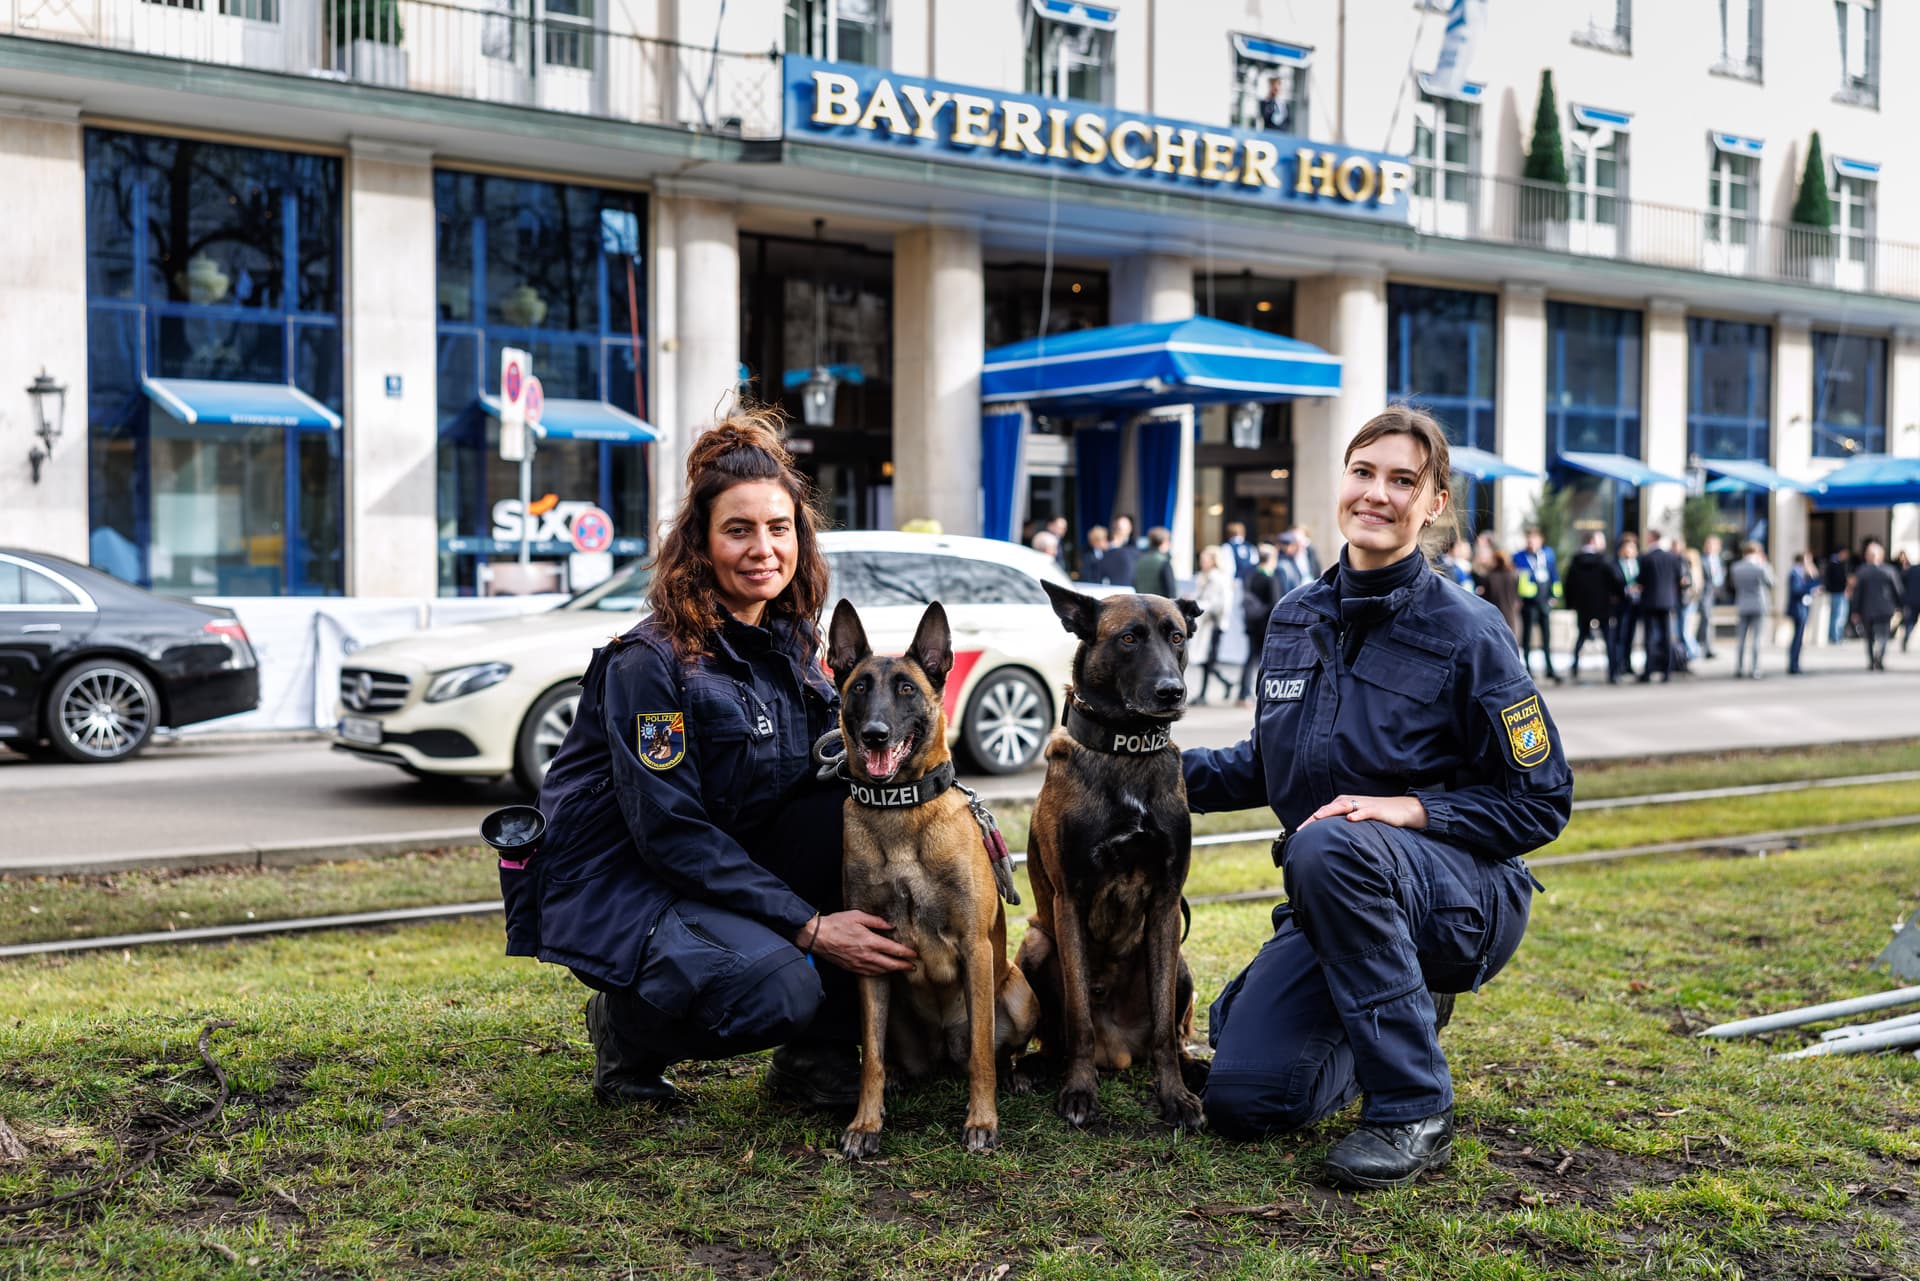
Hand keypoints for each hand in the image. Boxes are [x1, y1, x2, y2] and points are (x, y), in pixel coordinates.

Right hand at [800, 910, 917, 975]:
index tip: (914, 954)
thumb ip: (876, 921)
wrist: (817, 937)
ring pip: (881, 970)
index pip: (894, 950)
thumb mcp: (857, 916)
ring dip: (893, 970)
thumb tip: (889, 925)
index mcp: (870, 941)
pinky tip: (883, 970)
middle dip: (904, 966)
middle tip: (913, 966)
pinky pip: (870, 973)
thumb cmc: (836, 924)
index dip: (906, 953)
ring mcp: (859, 964)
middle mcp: (867, 955)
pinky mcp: (852, 968)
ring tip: (900, 968)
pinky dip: (879, 973)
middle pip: (891, 964)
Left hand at [1294, 794, 1427, 830]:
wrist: (1401, 810)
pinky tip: (1350, 819)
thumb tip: (1328, 841)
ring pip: (1343, 806)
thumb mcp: (1357, 821)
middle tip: (1302, 829)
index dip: (1310, 822)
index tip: (1297, 833)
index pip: (1323, 813)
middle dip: (1314, 818)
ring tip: (1317, 818)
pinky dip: (1357, 815)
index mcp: (1343, 805)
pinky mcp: (1376, 810)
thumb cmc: (1376, 816)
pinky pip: (1365, 812)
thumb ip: (1343, 827)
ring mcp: (1362, 805)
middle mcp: (1350, 802)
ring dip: (1330, 812)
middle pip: (1328, 809)